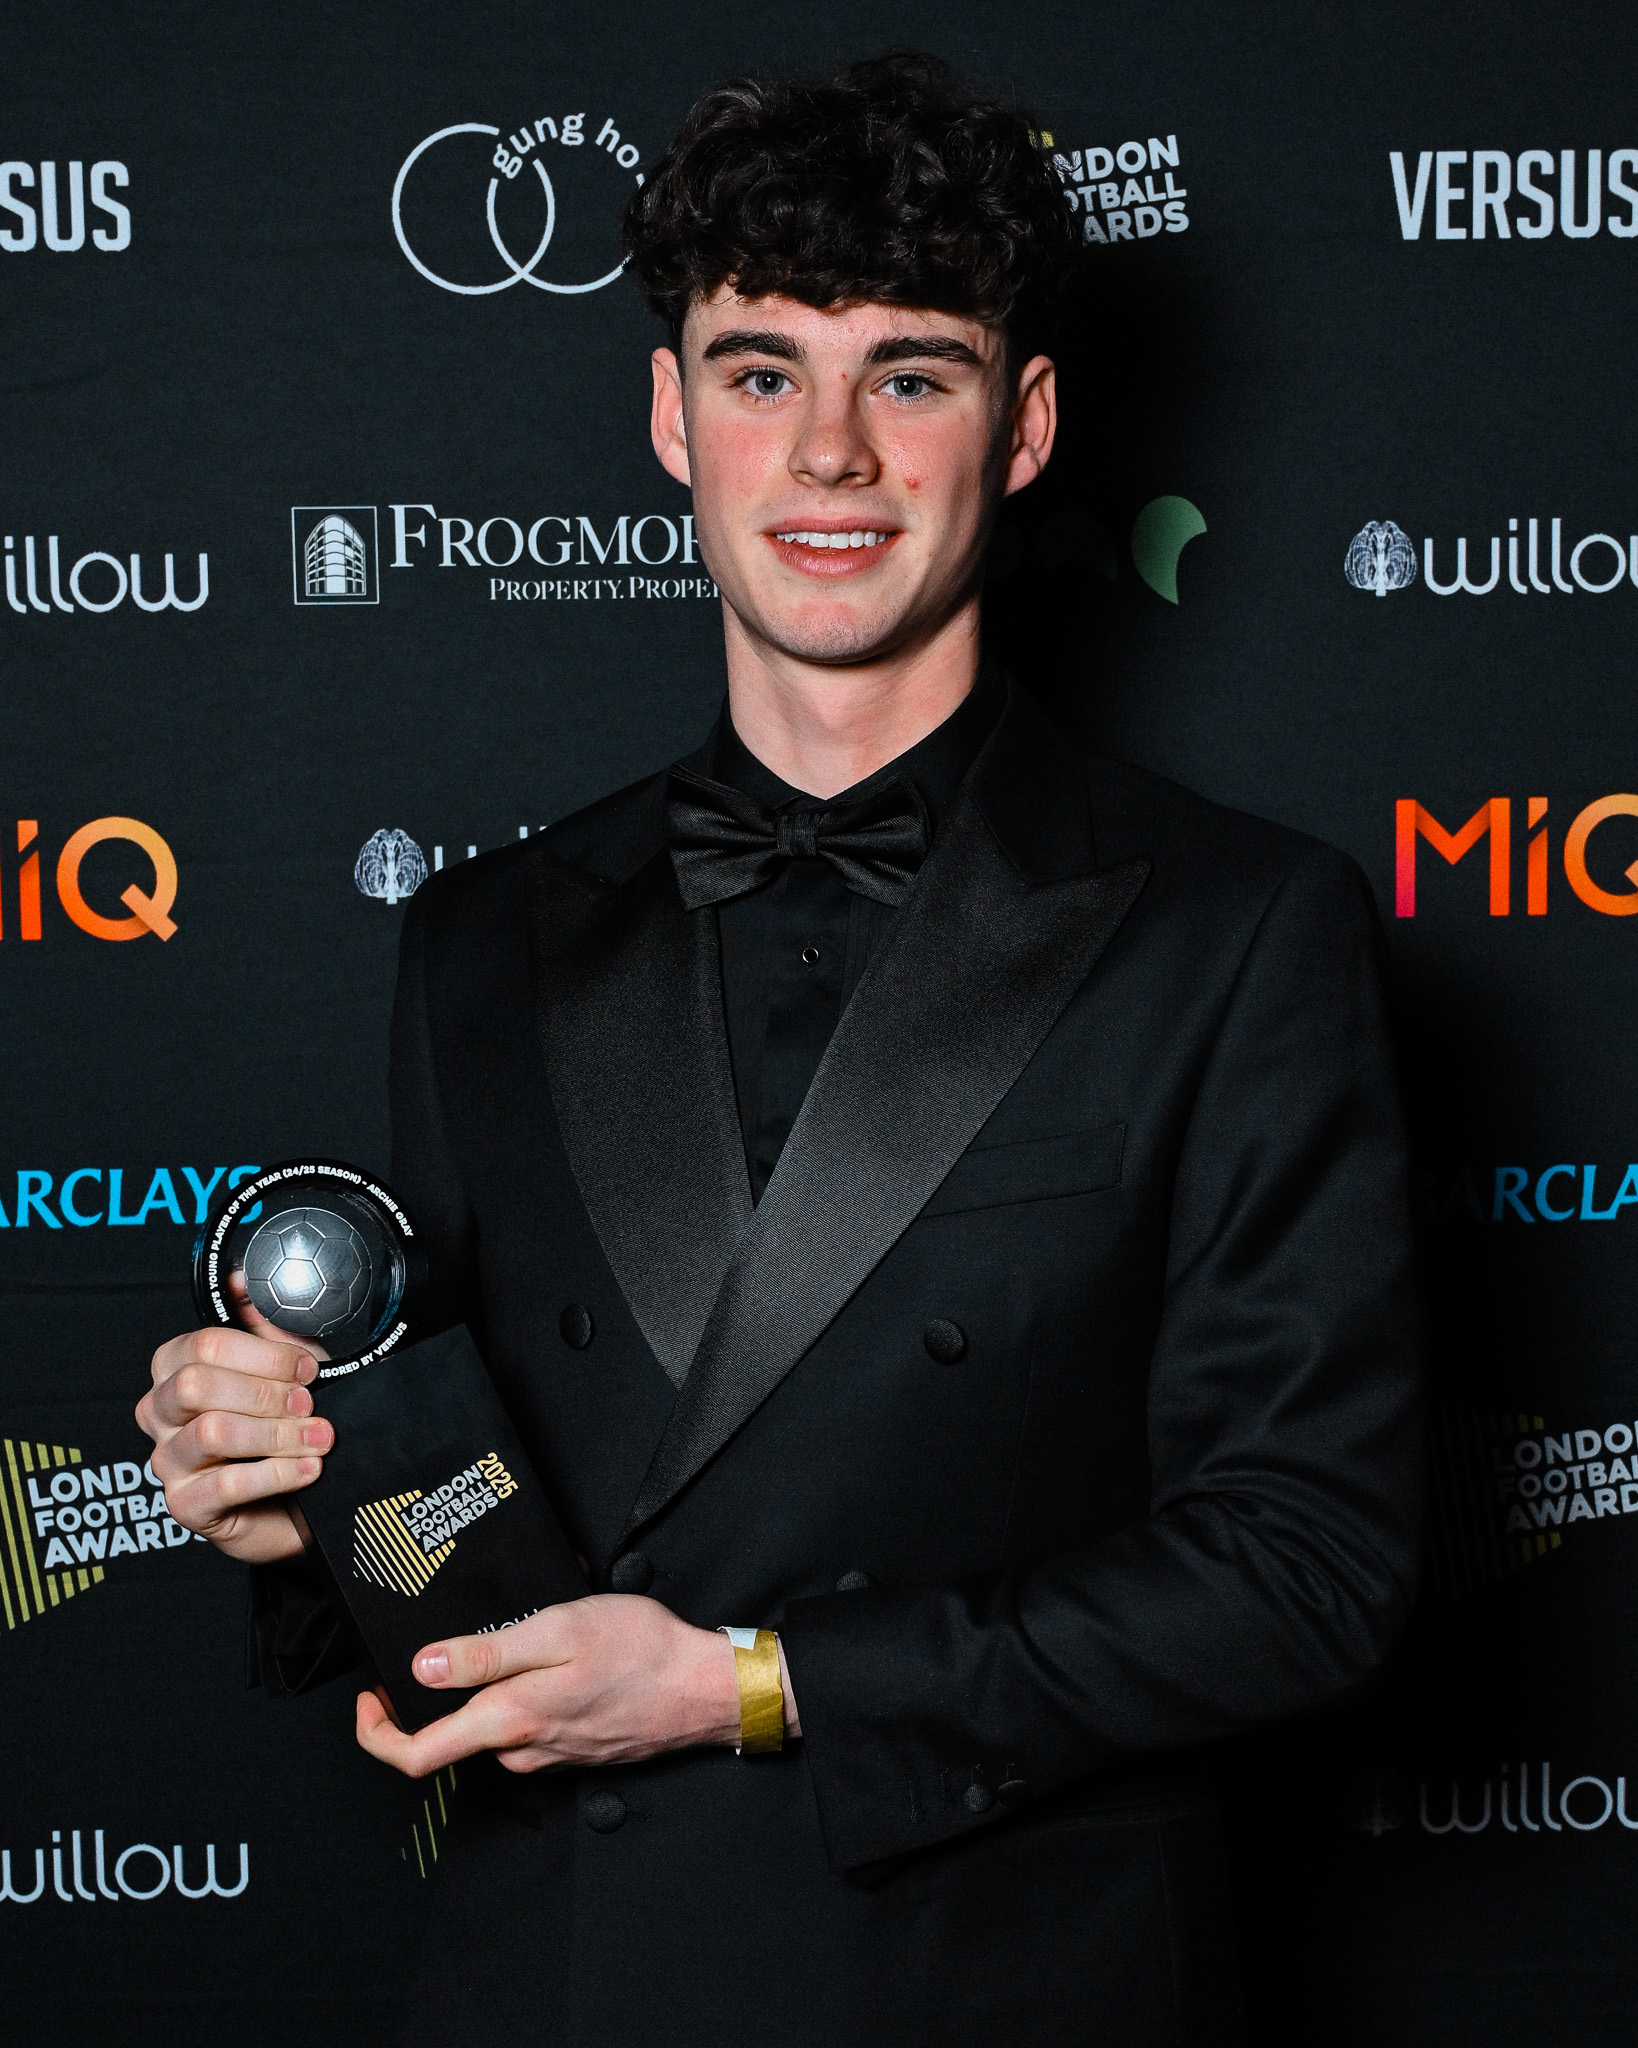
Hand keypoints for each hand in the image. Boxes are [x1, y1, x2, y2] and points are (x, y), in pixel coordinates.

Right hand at [135, 1286, 331, 1563]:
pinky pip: (225, 1485)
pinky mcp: (185, 1505)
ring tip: (318, 1438)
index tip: (306, 1367)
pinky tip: (308, 1469)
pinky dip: (276, 1473)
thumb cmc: (282, 1426)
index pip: (204, 1344)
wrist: (293, 1499)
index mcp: (176, 1368)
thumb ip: (264, 1326)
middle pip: (198, 1384)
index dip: (264, 1354)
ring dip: (277, 1434)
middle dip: (265, 1392)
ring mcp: (168, 1460)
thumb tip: (245, 1279)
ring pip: (211, 1432)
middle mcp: (161, 1411)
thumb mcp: (282, 1371)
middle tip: (308, 1404)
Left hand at [354, 1594, 798, 1778]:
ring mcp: (547, 1756)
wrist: (703, 1688)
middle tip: (441, 1644)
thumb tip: (422, 1670)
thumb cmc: (640, 1651)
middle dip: (439, 1693)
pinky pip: (528, 1726)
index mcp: (509, 1721)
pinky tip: (553, 1656)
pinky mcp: (571, 1749)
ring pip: (492, 1727)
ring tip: (517, 1631)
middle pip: (450, 1739)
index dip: (377, 1733)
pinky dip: (526, 1692)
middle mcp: (521, 1750)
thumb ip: (487, 1654)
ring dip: (492, 1686)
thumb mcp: (557, 1630)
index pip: (416, 1756)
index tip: (371, 1699)